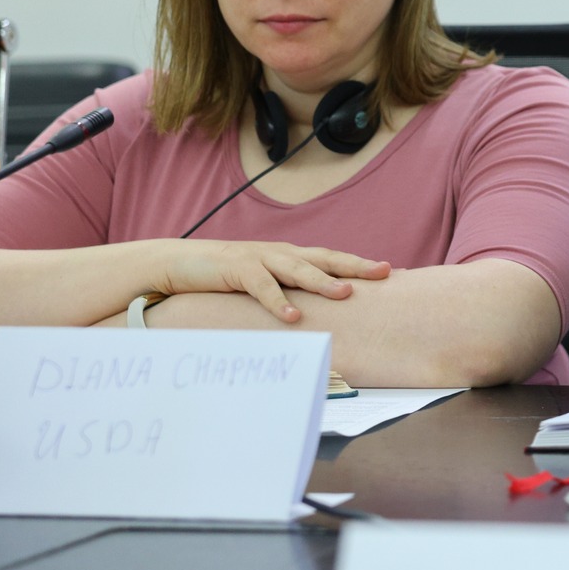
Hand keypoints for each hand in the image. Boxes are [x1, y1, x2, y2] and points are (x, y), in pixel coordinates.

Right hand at [152, 240, 391, 323]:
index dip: (359, 264)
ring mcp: (259, 258)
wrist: (177, 263)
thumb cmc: (225, 276)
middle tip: (384, 272)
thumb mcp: (261, 282)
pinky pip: (261, 286)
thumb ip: (286, 292)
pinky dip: (277, 301)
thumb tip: (314, 315)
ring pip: (297, 269)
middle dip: (355, 265)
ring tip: (345, 293)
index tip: (391, 271)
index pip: (331, 259)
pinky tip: (293, 316)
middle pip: (324, 258)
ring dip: (322, 281)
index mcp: (290, 256)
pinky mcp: (236, 269)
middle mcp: (280, 254)